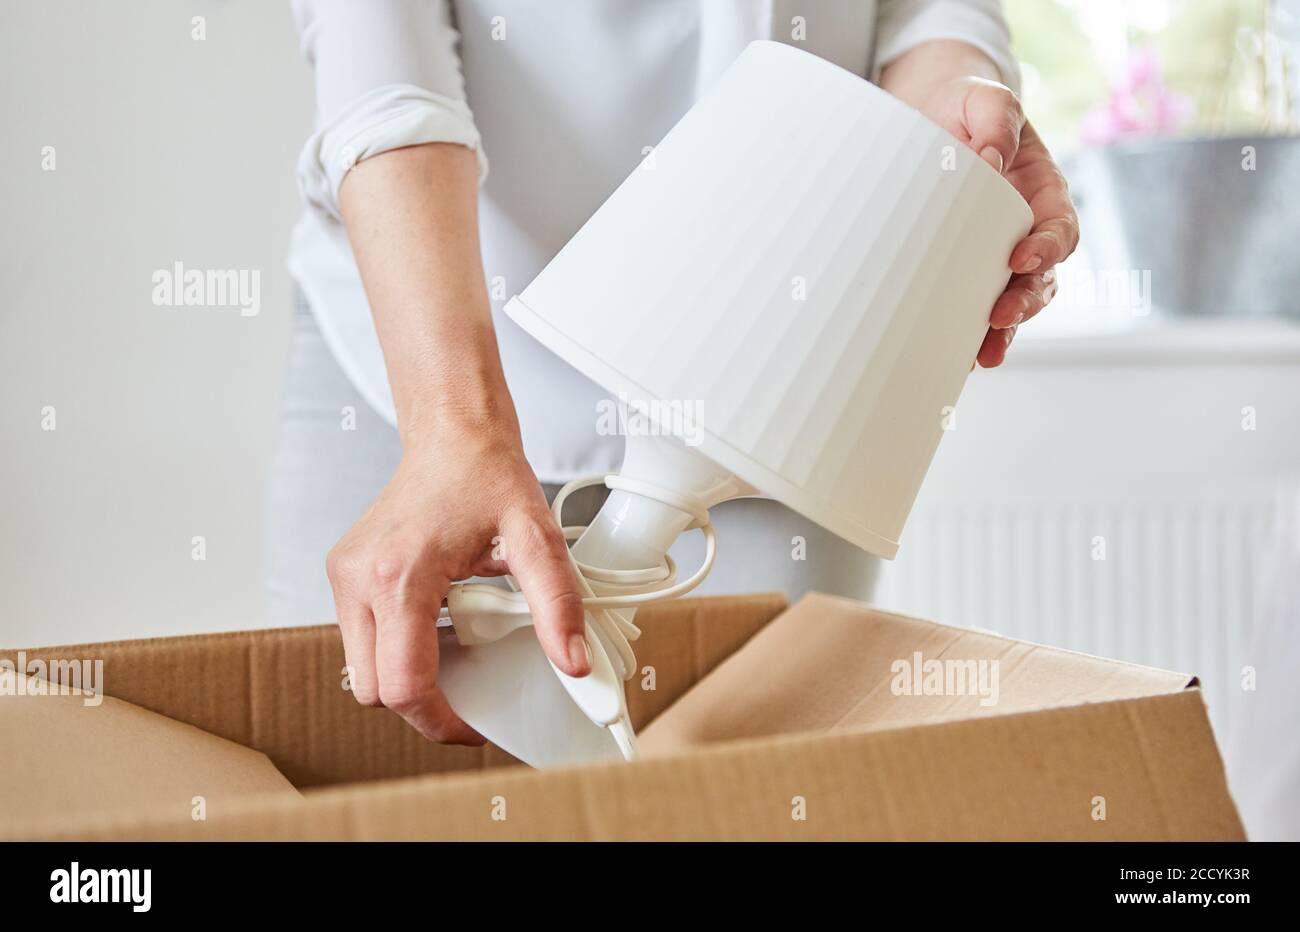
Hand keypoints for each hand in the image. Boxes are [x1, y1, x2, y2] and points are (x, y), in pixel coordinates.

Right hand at [326, 423, 589, 743]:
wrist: (452, 433)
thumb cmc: (486, 475)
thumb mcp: (536, 536)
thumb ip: (557, 602)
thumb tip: (574, 661)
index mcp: (398, 577)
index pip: (403, 685)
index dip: (440, 721)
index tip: (473, 725)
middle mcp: (357, 579)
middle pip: (374, 690)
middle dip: (421, 703)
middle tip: (468, 692)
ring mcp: (344, 577)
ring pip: (360, 670)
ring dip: (405, 674)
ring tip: (455, 644)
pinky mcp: (343, 573)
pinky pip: (360, 639)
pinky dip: (395, 647)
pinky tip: (435, 621)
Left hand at [919, 77, 1079, 367]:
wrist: (931, 119)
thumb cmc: (965, 107)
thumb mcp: (984, 98)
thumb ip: (996, 119)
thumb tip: (991, 161)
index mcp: (1042, 193)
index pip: (1060, 228)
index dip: (1048, 247)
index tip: (1022, 258)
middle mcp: (1027, 232)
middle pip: (1042, 279)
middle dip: (1026, 303)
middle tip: (1000, 318)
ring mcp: (997, 256)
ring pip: (1014, 302)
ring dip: (1003, 331)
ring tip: (984, 355)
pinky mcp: (966, 270)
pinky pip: (975, 306)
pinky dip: (969, 331)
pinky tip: (955, 353)